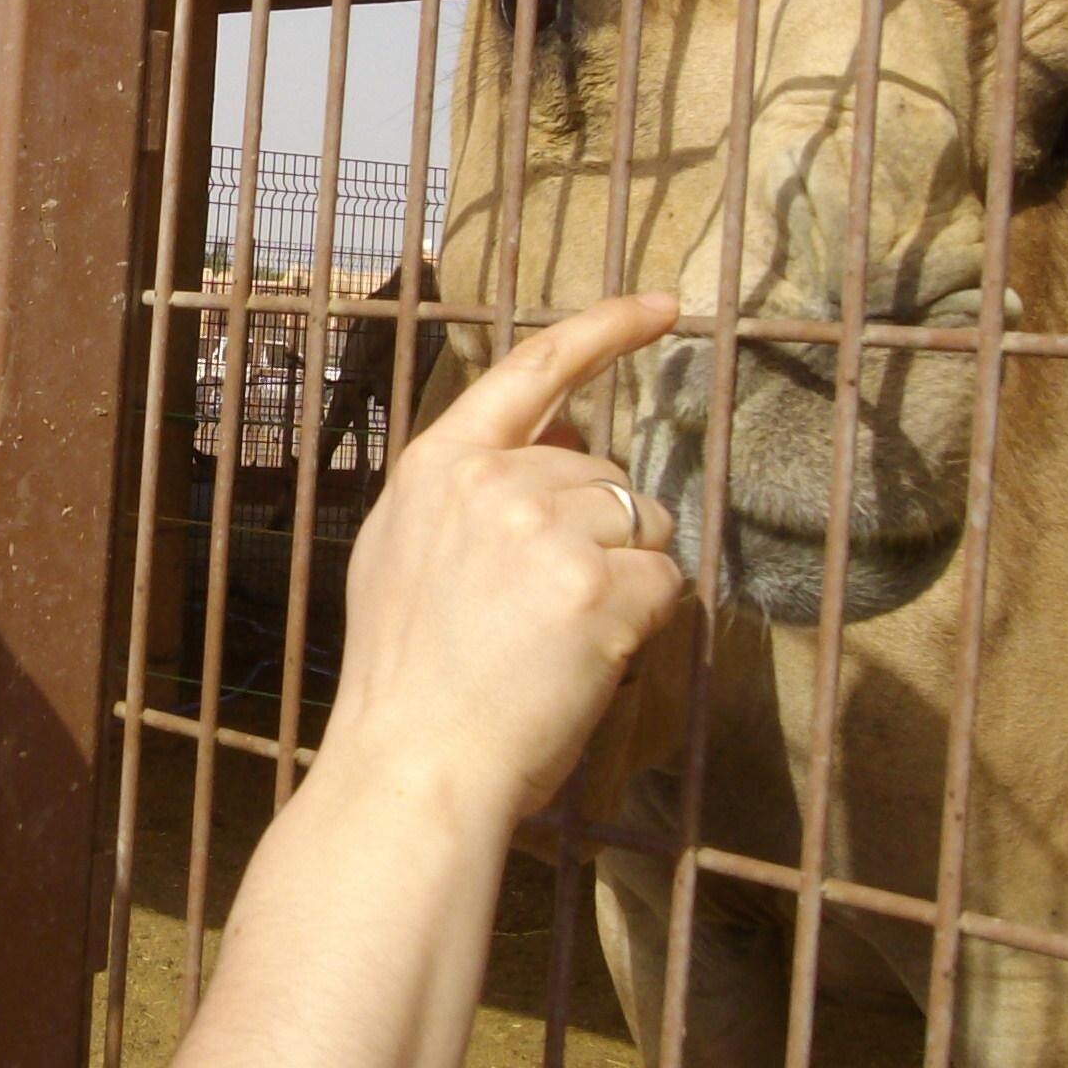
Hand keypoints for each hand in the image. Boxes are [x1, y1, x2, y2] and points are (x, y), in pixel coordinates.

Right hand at [327, 293, 684, 820]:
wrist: (414, 761)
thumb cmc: (408, 676)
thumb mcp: (402, 552)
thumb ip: (466, 491)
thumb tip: (551, 446)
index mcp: (437, 464)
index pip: (530, 370)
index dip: (602, 330)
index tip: (660, 305)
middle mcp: (492, 480)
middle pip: (602, 472)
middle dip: (601, 532)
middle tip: (545, 612)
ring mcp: (544, 530)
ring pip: (642, 525)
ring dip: (628, 577)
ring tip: (562, 639)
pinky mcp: (595, 588)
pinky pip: (664, 582)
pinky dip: (647, 622)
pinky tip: (590, 659)